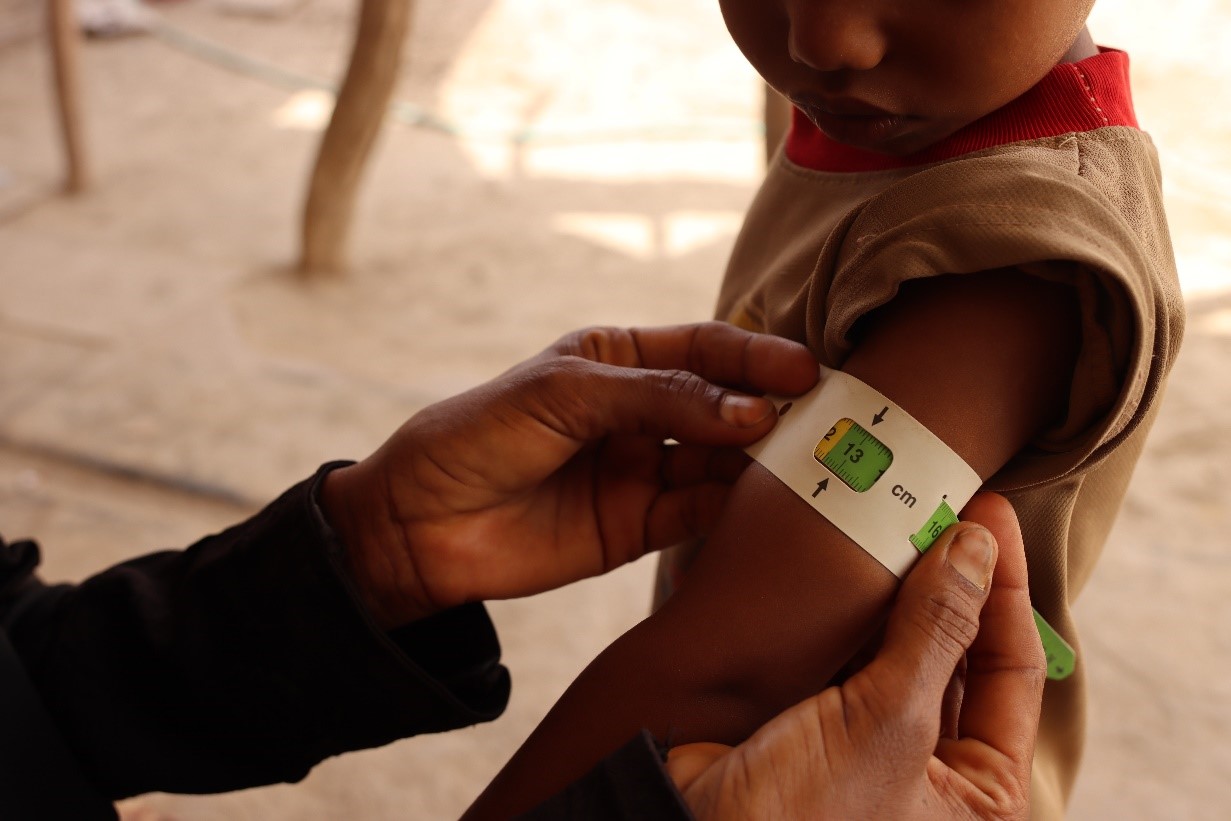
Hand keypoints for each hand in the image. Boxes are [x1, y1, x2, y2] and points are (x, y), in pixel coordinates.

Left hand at [320, 322, 817, 627]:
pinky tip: (761, 501)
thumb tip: (752, 412)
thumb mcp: (566, 394)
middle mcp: (640, 413)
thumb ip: (659, 398)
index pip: (704, 348)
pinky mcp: (638, 529)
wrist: (418, 526)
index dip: (755, 356)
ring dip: (760, 459)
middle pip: (724, 404)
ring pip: (721, 460)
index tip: (804, 370)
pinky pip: (698, 513)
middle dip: (772, 407)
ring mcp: (642, 470)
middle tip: (822, 417)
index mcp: (619, 360)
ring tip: (802, 460)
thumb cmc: (479, 435)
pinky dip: (731, 506)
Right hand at [666, 493, 1045, 819]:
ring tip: (889, 519)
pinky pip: (844, 649)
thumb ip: (936, 630)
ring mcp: (872, 743)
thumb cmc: (799, 818)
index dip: (1006, 586)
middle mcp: (934, 770)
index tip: (988, 514)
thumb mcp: (888, 722)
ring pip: (898, 644)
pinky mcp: (815, 718)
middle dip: (947, 580)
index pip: (1015, 667)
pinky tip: (838, 558)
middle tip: (935, 505)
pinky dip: (842, 605)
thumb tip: (975, 547)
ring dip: (892, 586)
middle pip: (959, 651)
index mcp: (980, 793)